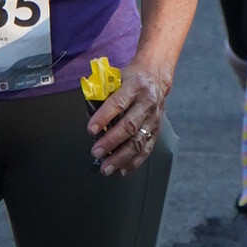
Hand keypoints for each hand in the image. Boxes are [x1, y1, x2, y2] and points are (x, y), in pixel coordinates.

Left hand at [87, 62, 167, 178]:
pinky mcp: (156, 130)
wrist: (155, 76)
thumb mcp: (116, 78)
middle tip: (96, 152)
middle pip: (129, 125)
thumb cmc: (131, 78)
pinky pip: (146, 149)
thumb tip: (90, 118)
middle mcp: (146, 103)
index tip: (91, 130)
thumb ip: (103, 96)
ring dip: (121, 157)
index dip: (104, 118)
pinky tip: (121, 170)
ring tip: (106, 167)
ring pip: (138, 141)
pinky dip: (133, 162)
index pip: (118, 103)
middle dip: (111, 142)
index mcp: (134, 86)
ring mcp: (153, 118)